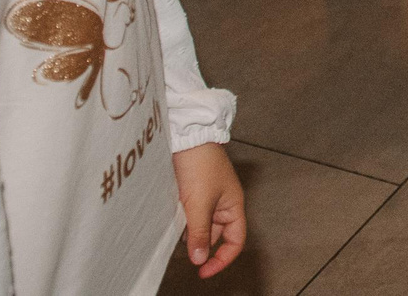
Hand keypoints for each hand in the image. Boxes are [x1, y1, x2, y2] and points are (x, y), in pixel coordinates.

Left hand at [173, 143, 246, 277]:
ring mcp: (207, 198)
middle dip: (201, 245)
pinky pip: (190, 215)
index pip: (235, 241)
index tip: (203, 271)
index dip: (222, 259)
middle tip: (184, 252)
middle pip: (216, 236)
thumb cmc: (200, 164)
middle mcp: (223, 203)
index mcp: (234, 205)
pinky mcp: (192, 193)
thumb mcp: (199, 203)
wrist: (186, 136)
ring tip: (177, 231)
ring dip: (190, 233)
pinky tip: (172, 220)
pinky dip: (182, 222)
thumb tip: (199, 260)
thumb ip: (200, 233)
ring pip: (200, 226)